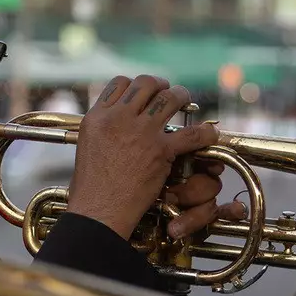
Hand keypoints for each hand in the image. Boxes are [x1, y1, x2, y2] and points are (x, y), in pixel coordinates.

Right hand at [68, 75, 229, 241]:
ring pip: (169, 98)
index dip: (135, 85)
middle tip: (168, 93)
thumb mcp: (87, 147)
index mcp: (96, 117)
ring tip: (185, 102)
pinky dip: (204, 132)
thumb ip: (102, 128)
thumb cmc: (91, 188)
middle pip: (146, 83)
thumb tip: (114, 121)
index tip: (144, 94)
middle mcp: (118, 118)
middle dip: (161, 85)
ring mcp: (140, 132)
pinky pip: (191, 133)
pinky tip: (208, 134)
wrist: (99, 212)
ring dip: (181, 97)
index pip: (119, 83)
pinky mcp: (160, 151)